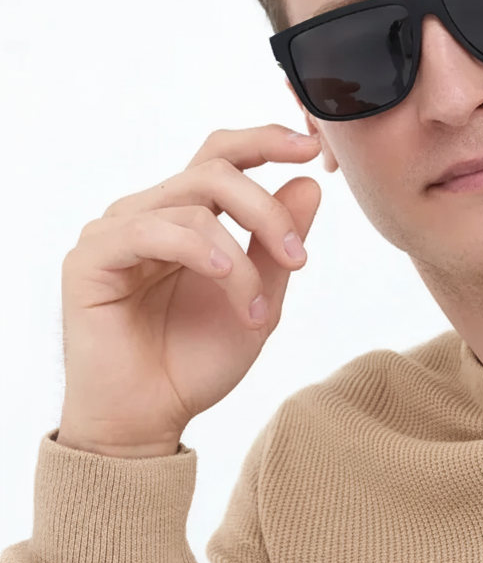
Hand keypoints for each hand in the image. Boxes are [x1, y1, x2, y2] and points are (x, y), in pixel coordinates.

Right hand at [56, 125, 321, 456]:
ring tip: (258, 310)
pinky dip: (200, 251)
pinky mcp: (90, 259)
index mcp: (186, 217)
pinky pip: (150, 230)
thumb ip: (278, 243)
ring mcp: (116, 233)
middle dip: (267, 210)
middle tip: (299, 258)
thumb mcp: (259, 300)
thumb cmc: (195, 362)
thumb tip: (310, 182)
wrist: (150, 420)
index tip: (310, 148)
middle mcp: (149, 214)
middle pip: (215, 170)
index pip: (222, 156)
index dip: (265, 141)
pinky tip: (225, 278)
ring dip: (241, 256)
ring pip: (192, 203)